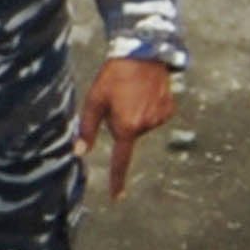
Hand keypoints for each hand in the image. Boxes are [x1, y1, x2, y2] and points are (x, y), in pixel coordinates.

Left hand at [74, 58, 174, 201]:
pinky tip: (145, 92)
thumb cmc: (114, 75)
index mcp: (126, 126)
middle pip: (127, 134)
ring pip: (140, 125)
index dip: (117, 179)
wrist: (143, 52)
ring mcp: (160, 118)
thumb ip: (87, 129)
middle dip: (120, 121)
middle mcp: (146, 126)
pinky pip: (153, 116)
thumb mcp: (95, 100)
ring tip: (132, 92)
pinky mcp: (169, 109)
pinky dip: (147, 108)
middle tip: (118, 98)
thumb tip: (79, 151)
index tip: (117, 197)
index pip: (121, 160)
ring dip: (134, 113)